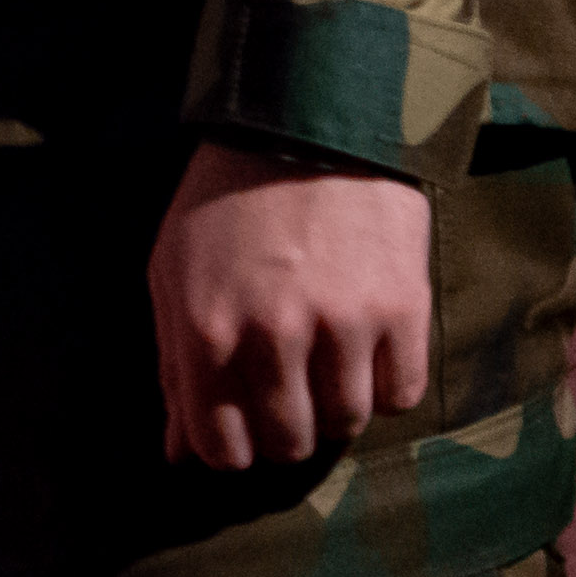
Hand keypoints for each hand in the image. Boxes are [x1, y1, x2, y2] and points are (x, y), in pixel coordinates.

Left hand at [148, 143, 435, 472]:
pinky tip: (368, 348)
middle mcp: (273, 335)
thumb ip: (174, 368)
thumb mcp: (173, 273)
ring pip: (346, 424)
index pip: (220, 448)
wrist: (309, 121)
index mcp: (205, 329)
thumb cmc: (225, 202)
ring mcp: (342, 323)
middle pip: (287, 443)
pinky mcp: (401, 308)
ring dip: (335, 405)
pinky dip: (386, 385)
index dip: (231, 448)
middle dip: (284, 429)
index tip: (242, 428)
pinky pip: (402, 396)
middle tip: (288, 392)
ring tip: (327, 361)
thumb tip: (179, 455)